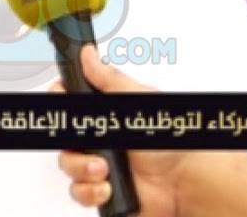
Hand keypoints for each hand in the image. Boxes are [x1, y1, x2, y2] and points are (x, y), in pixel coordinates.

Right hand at [51, 45, 185, 216]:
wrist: (185, 183)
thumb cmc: (170, 141)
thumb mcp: (138, 100)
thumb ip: (109, 79)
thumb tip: (88, 55)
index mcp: (105, 111)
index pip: (69, 100)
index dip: (61, 100)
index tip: (64, 101)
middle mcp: (99, 137)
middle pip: (62, 133)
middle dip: (71, 138)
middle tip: (91, 139)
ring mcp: (98, 164)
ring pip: (66, 164)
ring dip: (81, 167)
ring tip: (103, 168)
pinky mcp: (99, 189)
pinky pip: (77, 191)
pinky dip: (89, 190)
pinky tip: (107, 186)